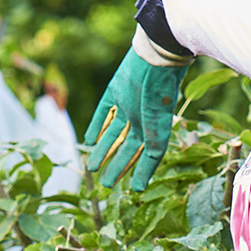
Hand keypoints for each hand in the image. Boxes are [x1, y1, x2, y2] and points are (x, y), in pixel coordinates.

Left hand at [84, 48, 186, 190]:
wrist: (157, 61)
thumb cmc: (161, 98)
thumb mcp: (158, 135)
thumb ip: (150, 160)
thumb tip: (139, 189)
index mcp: (155, 128)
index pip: (141, 154)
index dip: (134, 170)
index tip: (128, 188)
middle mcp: (141, 119)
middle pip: (125, 147)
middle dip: (116, 164)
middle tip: (105, 184)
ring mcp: (127, 105)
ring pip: (112, 133)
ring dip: (102, 150)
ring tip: (91, 166)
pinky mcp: (115, 91)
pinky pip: (104, 112)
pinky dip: (96, 126)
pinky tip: (89, 139)